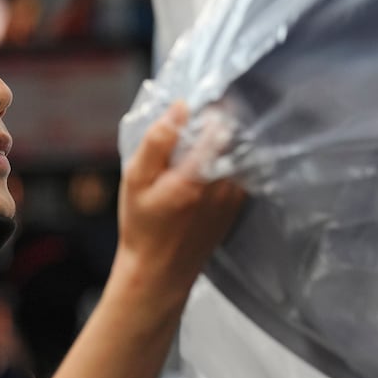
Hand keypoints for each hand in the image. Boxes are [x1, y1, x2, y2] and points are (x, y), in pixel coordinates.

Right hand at [114, 102, 246, 308]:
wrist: (159, 271)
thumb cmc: (143, 225)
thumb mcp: (136, 179)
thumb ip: (158, 141)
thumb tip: (181, 106)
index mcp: (198, 175)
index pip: (223, 123)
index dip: (212, 108)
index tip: (197, 108)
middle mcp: (225, 184)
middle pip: (235, 135)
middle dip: (219, 123)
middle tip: (196, 126)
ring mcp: (236, 195)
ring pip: (241, 152)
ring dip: (225, 142)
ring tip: (199, 147)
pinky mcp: (238, 204)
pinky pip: (242, 170)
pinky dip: (229, 161)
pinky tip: (207, 166)